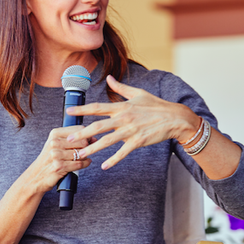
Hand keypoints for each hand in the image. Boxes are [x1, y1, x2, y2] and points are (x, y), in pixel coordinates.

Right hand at [28, 126, 92, 192]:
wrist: (36, 176)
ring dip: (86, 157)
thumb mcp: (58, 144)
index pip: (79, 129)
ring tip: (84, 158)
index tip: (90, 140)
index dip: (88, 135)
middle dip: (88, 147)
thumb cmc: (50, 158)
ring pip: (81, 153)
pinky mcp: (59, 166)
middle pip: (82, 142)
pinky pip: (79, 164)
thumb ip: (74, 139)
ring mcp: (56, 155)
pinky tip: (85, 163)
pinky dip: (85, 164)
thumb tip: (94, 138)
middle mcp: (54, 142)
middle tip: (87, 151)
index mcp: (55, 134)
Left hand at [66, 75, 200, 169]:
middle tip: (68, 138)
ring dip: (92, 148)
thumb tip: (108, 77)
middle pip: (98, 126)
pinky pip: (123, 152)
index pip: (97, 107)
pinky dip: (113, 160)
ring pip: (107, 141)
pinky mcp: (139, 141)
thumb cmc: (156, 105)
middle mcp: (124, 118)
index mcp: (122, 106)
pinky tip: (104, 166)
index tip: (69, 111)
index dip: (82, 109)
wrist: (174, 117)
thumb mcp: (138, 93)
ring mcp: (131, 130)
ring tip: (80, 154)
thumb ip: (120, 88)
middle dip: (81, 132)